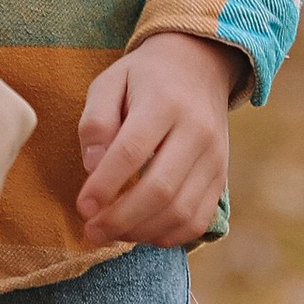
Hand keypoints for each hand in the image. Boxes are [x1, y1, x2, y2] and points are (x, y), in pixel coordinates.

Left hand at [76, 33, 241, 247]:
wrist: (199, 67)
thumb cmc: (143, 78)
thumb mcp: (110, 82)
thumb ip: (96, 122)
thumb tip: (92, 167)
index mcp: (164, 102)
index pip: (133, 151)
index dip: (105, 185)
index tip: (83, 207)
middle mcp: (197, 131)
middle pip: (160, 189)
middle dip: (121, 219)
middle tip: (91, 230)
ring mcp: (214, 157)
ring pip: (181, 210)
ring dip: (141, 232)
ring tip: (111, 233)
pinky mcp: (221, 177)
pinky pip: (198, 220)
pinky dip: (168, 236)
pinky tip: (141, 232)